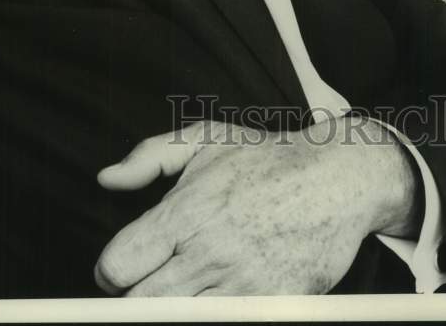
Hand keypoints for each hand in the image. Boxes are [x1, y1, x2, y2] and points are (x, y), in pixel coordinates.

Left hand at [94, 116, 421, 295]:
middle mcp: (209, 252)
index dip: (111, 271)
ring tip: (186, 286)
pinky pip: (224, 325)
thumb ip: (150, 156)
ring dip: (175, 307)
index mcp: (186, 211)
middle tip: (154, 279)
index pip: (117, 265)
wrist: (339, 177)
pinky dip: (213, 315)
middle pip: (140, 305)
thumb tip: (106, 179)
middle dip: (138, 295)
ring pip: (179, 320)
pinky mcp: (271, 306)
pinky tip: (214, 298)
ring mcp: (241, 283)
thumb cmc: (269, 158)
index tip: (125, 266)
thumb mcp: (207, 138)